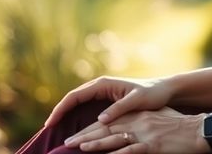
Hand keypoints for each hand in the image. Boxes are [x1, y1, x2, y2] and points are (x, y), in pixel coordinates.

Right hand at [46, 76, 171, 126]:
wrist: (164, 90)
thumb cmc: (152, 94)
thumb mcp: (137, 100)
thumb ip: (119, 108)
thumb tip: (100, 120)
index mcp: (104, 84)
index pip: (75, 96)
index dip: (61, 109)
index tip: (51, 122)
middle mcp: (100, 86)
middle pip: (73, 98)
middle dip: (59, 111)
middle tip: (47, 128)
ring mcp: (102, 92)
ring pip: (78, 102)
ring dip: (66, 113)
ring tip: (54, 128)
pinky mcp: (106, 99)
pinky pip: (86, 107)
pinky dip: (76, 115)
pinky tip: (72, 127)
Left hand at [64, 108, 209, 153]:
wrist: (201, 131)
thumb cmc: (182, 128)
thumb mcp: (160, 120)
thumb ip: (143, 124)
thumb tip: (126, 132)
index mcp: (139, 116)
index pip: (109, 122)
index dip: (91, 128)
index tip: (76, 135)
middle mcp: (139, 122)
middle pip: (106, 129)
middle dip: (85, 135)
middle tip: (67, 142)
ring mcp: (145, 134)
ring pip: (114, 138)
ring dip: (94, 143)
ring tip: (78, 147)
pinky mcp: (153, 145)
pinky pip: (130, 151)